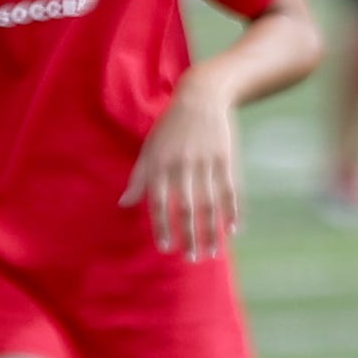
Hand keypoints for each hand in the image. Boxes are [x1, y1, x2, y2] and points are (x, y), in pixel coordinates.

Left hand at [122, 74, 240, 259]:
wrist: (202, 97)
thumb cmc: (170, 127)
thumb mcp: (149, 148)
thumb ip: (139, 178)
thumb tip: (123, 204)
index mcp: (161, 164)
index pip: (159, 203)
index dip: (163, 227)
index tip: (167, 249)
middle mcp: (183, 165)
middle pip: (187, 208)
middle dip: (190, 237)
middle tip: (193, 260)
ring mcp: (206, 162)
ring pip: (210, 204)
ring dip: (212, 231)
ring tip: (213, 252)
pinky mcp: (226, 159)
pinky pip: (231, 191)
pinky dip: (233, 212)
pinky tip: (234, 230)